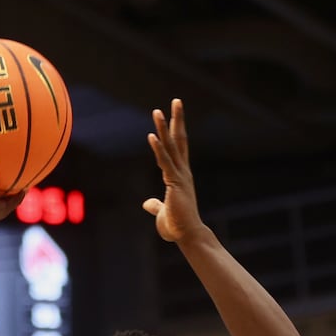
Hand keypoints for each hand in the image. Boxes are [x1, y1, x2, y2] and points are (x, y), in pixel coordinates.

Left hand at [142, 99, 204, 242]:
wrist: (188, 236)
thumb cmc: (177, 226)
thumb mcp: (162, 212)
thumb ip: (155, 205)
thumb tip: (147, 203)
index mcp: (180, 174)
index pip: (179, 146)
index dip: (177, 128)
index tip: (174, 112)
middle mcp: (182, 171)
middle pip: (179, 139)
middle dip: (177, 119)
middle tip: (176, 100)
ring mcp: (180, 175)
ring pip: (171, 147)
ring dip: (164, 128)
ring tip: (158, 111)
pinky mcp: (174, 183)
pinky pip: (165, 162)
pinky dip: (158, 148)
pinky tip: (152, 135)